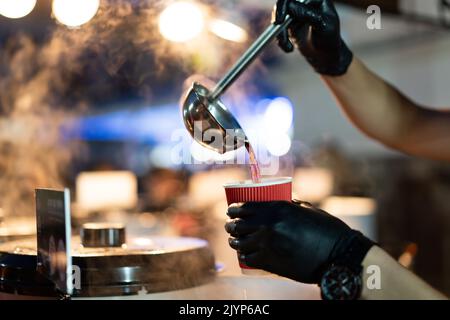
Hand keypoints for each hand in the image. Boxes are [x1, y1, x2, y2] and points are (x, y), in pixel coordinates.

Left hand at [225, 201, 372, 283]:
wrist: (338, 255)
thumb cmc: (327, 229)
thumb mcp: (307, 209)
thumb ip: (291, 205)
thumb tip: (281, 201)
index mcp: (277, 208)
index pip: (244, 207)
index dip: (233, 209)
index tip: (231, 211)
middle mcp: (268, 224)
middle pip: (238, 225)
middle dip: (231, 225)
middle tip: (231, 226)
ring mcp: (267, 244)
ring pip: (239, 243)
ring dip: (234, 241)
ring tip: (235, 241)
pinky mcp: (270, 262)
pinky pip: (248, 259)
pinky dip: (244, 256)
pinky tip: (244, 255)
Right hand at [274, 0, 352, 75]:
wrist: (326, 56)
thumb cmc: (329, 40)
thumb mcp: (322, 26)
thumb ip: (308, 14)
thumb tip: (290, 6)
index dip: (284, 6)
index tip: (279, 22)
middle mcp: (304, 4)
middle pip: (283, 5)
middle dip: (278, 20)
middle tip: (278, 33)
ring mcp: (296, 14)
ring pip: (278, 18)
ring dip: (280, 34)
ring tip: (288, 47)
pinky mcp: (289, 25)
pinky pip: (278, 29)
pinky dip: (281, 40)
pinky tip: (289, 49)